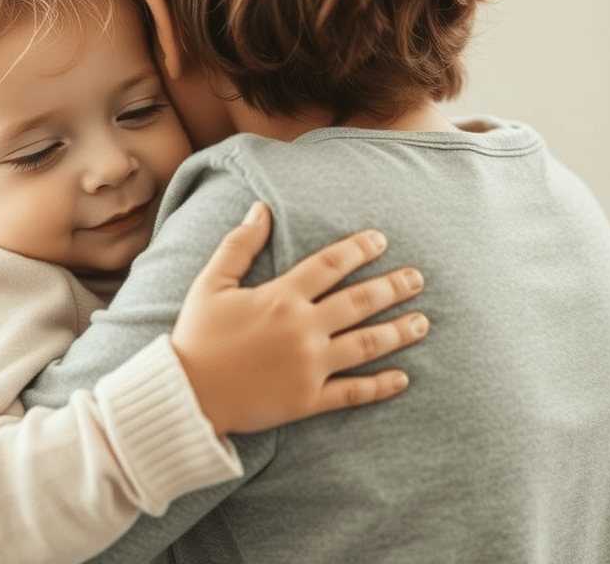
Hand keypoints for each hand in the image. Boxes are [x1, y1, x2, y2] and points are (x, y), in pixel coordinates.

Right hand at [171, 202, 427, 436]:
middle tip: (417, 278)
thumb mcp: (210, 283)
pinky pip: (354, 393)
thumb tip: (261, 209)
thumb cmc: (196, 336)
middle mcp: (302, 329)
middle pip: (359, 302)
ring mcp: (309, 367)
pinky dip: (381, 386)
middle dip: (393, 287)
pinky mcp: (308, 400)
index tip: (381, 240)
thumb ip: (238, 245)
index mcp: (280, 297)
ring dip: (398, 331)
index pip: (330, 265)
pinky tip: (403, 377)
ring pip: (367, 345)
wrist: (186, 395)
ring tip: (423, 322)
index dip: (358, 249)